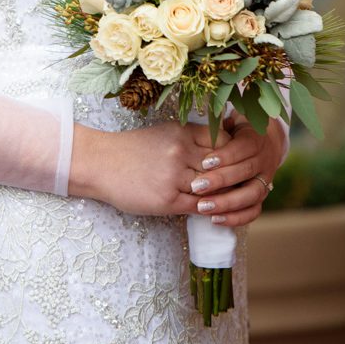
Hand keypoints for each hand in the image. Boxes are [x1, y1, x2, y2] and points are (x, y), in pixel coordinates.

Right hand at [69, 118, 233, 217]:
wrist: (101, 163)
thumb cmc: (132, 148)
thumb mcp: (163, 133)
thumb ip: (190, 139)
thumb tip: (217, 151)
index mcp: (182, 132)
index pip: (222, 142)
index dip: (233, 154)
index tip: (236, 162)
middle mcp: (181, 152)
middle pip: (221, 167)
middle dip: (232, 176)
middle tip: (243, 185)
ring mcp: (175, 177)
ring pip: (212, 188)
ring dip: (223, 196)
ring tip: (232, 200)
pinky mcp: (168, 200)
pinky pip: (198, 207)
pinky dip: (209, 209)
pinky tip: (213, 211)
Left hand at [188, 114, 285, 226]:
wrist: (264, 143)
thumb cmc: (235, 132)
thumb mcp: (229, 124)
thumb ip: (218, 129)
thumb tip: (200, 129)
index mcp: (256, 140)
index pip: (243, 148)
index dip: (225, 156)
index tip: (204, 163)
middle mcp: (265, 161)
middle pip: (246, 172)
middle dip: (221, 181)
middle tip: (196, 187)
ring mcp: (265, 180)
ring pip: (252, 195)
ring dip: (227, 203)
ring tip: (202, 207)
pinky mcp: (262, 197)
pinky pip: (254, 211)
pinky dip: (236, 218)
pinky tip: (215, 220)